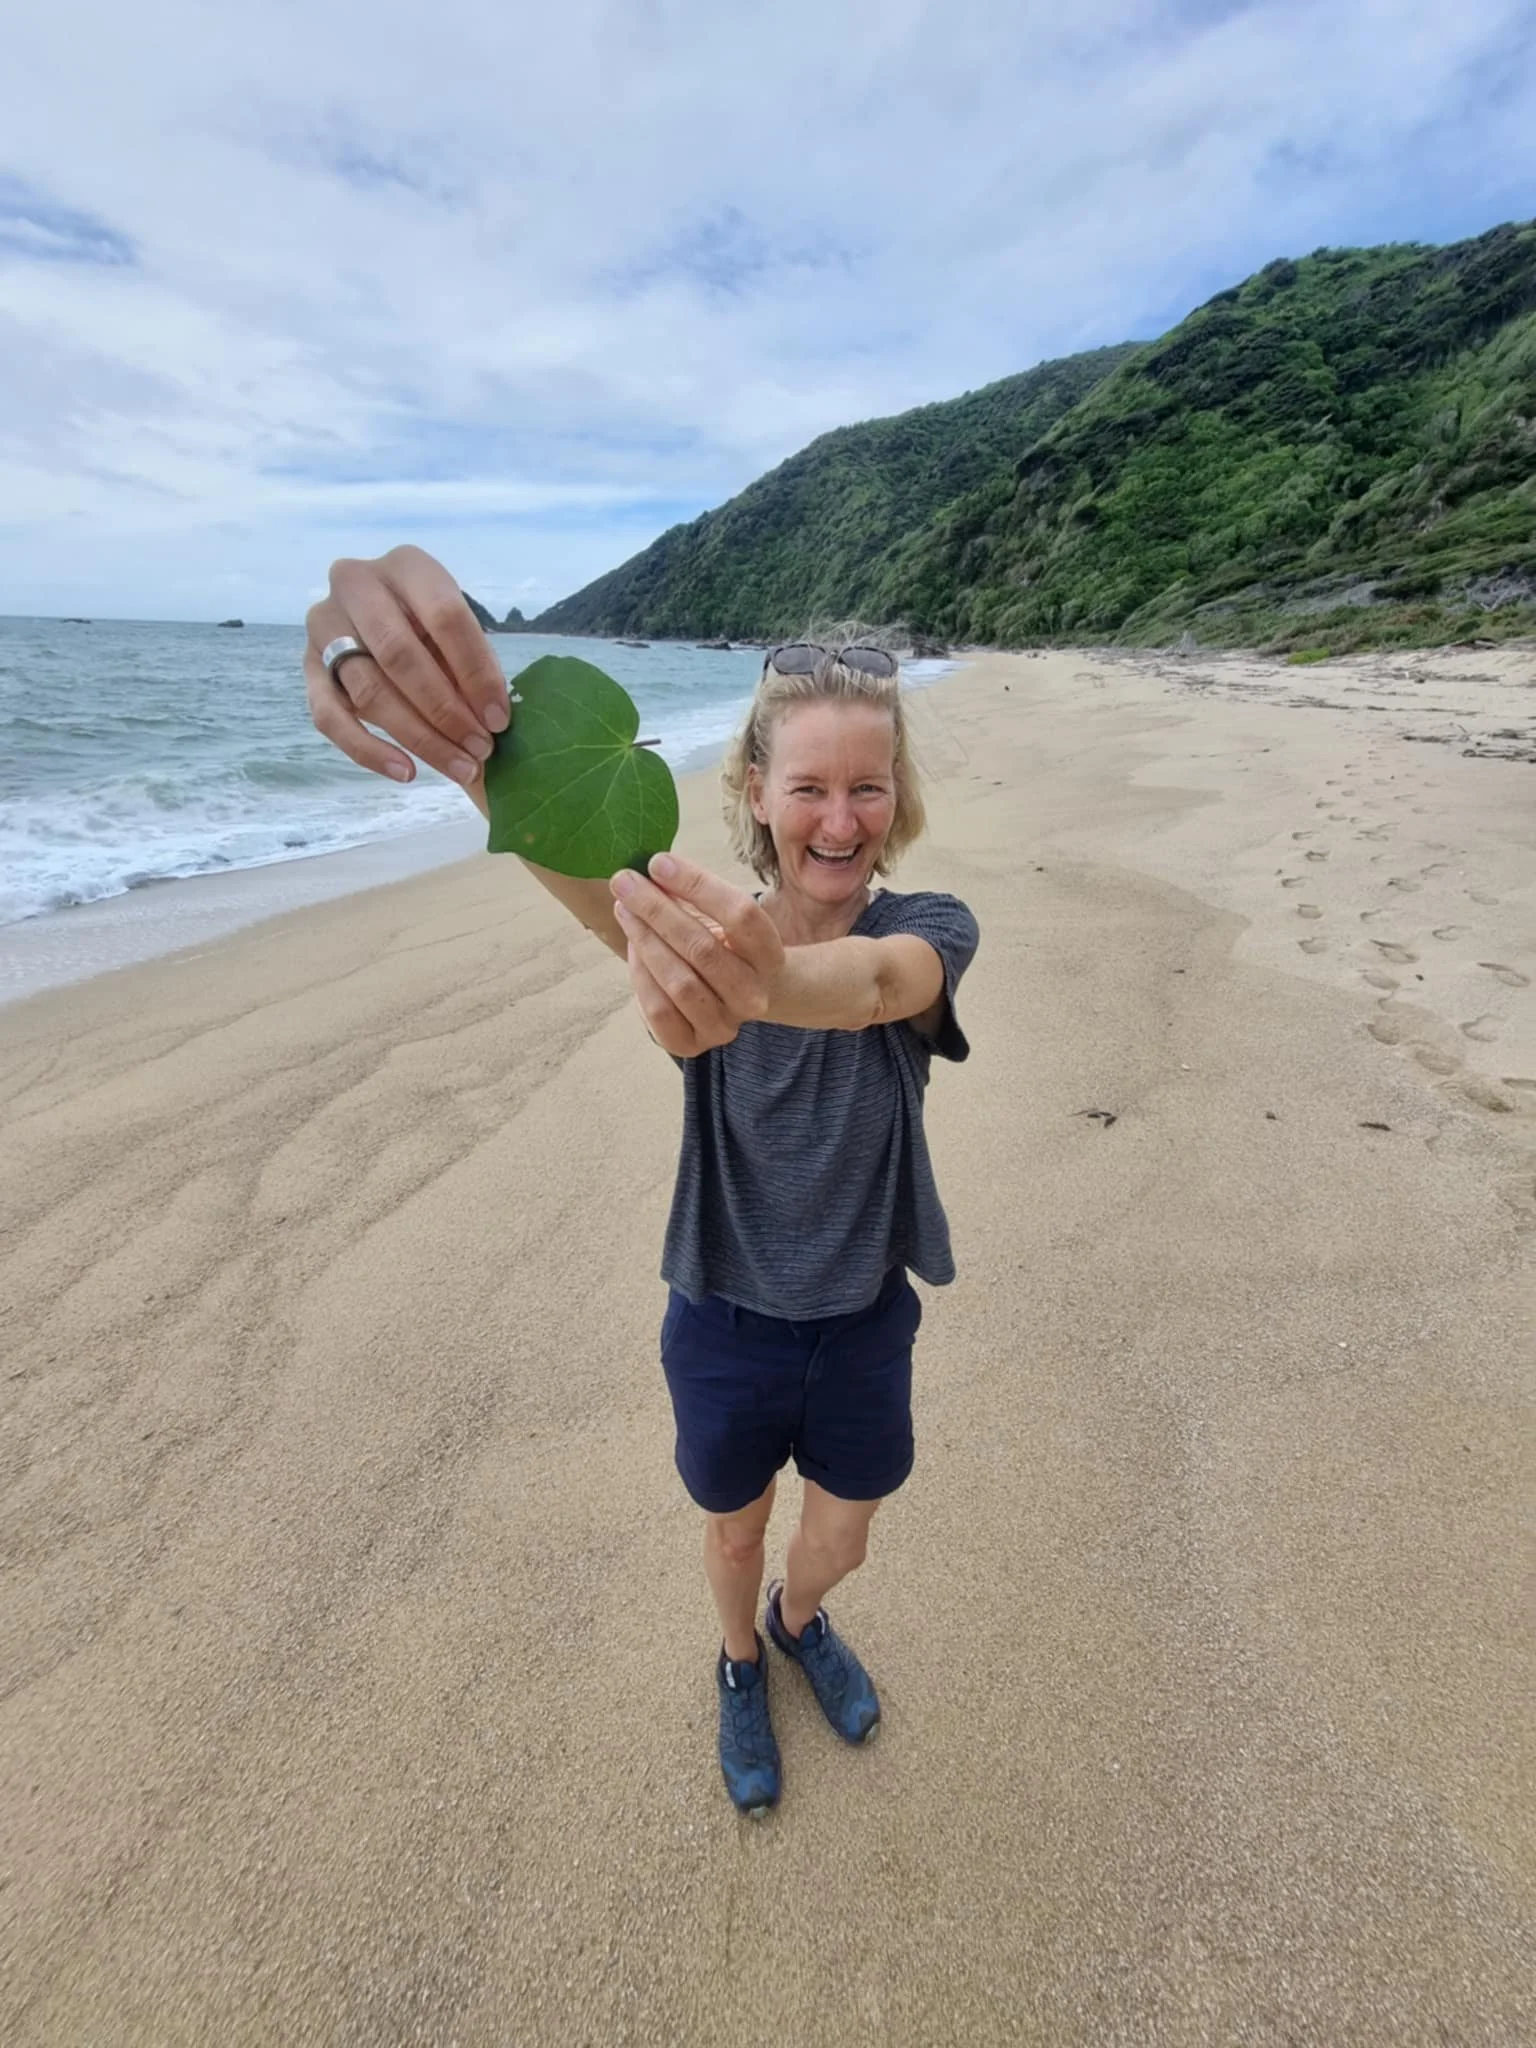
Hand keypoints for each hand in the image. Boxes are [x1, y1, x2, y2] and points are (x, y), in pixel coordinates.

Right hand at [303, 546, 510, 802]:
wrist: (380, 623)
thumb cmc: (434, 630)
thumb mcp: (458, 635)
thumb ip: (473, 668)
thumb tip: (492, 722)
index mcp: (407, 565)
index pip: (445, 616)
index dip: (476, 672)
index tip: (499, 720)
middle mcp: (356, 584)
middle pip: (400, 654)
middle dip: (445, 710)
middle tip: (480, 748)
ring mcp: (324, 625)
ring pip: (369, 690)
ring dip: (418, 737)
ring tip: (458, 767)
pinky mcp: (307, 667)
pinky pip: (329, 717)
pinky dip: (369, 751)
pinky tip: (406, 771)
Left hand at [610, 854, 785, 1056]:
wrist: (738, 996)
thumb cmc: (725, 945)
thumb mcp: (722, 917)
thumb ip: (693, 896)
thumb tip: (648, 870)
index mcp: (770, 956)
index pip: (741, 914)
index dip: (698, 885)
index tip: (658, 863)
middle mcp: (754, 995)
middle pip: (704, 947)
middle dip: (657, 910)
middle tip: (625, 882)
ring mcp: (726, 1025)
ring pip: (680, 981)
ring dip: (645, 940)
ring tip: (624, 910)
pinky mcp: (693, 1044)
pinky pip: (658, 1010)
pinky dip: (640, 974)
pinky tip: (633, 947)